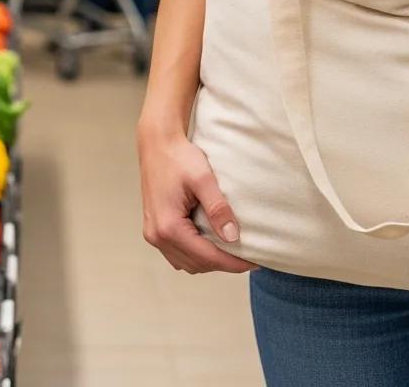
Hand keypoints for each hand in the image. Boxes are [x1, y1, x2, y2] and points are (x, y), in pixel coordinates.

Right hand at [138, 126, 256, 274]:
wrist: (157, 143)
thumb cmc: (179, 157)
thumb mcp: (203, 179)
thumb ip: (217, 209)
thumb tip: (233, 237)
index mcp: (168, 226)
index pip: (207, 257)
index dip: (233, 263)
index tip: (255, 262)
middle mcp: (157, 235)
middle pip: (196, 264)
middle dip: (223, 264)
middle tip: (247, 255)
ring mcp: (153, 234)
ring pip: (186, 263)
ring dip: (208, 261)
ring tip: (231, 251)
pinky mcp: (153, 228)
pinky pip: (177, 253)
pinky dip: (195, 254)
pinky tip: (209, 242)